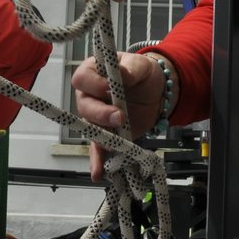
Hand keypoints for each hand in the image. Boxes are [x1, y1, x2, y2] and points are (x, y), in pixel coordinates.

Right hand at [70, 52, 176, 180]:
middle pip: (84, 106)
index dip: (93, 84)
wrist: (156, 93)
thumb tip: (123, 73)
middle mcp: (89, 96)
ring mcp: (95, 117)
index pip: (82, 78)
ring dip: (101, 137)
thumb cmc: (143, 74)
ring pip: (90, 129)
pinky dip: (98, 161)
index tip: (110, 88)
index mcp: (93, 73)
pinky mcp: (106, 134)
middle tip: (120, 117)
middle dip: (100, 114)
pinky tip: (98, 173)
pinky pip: (98, 149)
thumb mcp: (140, 65)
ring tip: (114, 143)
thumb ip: (131, 68)